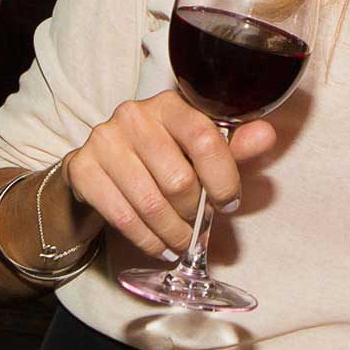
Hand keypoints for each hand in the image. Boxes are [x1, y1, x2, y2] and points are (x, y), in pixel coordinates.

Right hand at [64, 89, 277, 257]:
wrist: (97, 172)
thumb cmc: (158, 161)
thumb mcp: (198, 152)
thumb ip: (234, 147)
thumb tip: (267, 135)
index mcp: (169, 104)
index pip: (205, 139)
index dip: (223, 179)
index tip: (228, 201)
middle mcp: (134, 115)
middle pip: (179, 179)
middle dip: (194, 212)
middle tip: (197, 223)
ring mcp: (104, 140)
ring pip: (151, 203)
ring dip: (173, 233)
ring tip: (181, 241)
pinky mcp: (82, 169)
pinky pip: (123, 217)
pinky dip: (147, 240)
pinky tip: (158, 245)